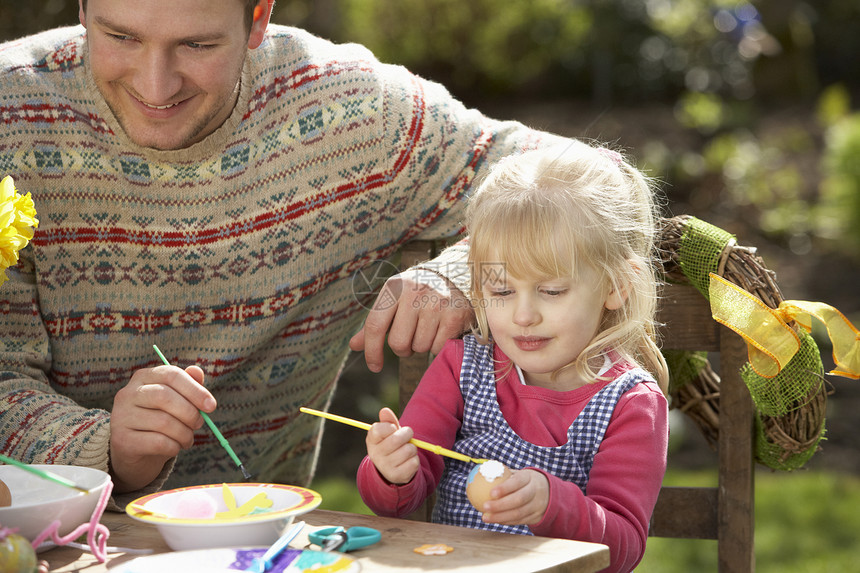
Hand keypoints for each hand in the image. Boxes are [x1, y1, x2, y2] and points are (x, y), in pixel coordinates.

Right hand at [109, 364, 215, 491]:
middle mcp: (127, 394)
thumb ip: (188, 385)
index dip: (195, 390)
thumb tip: (197, 371)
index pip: (170, 374)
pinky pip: (157, 442)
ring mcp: (121, 416)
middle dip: (190, 412)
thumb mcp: (176, 400)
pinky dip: (174, 446)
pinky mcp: (121, 440)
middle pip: (164, 396)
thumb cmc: (160, 420)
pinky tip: (176, 447)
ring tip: (188, 439)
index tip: (211, 406)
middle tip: (199, 424)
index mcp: (143, 377)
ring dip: (184, 433)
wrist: (135, 451)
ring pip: (163, 422)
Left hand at [349, 268, 473, 371]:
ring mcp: (436, 304)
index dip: (372, 350)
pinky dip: (439, 345)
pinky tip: (442, 329)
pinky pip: (438, 347)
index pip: (375, 325)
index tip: (374, 366)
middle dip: (403, 348)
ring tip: (429, 328)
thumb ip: (376, 322)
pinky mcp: (455, 316)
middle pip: (398, 343)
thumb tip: (354, 346)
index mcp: (395, 287)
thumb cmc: (418, 290)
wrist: (458, 274)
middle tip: (412, 337)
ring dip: (422, 345)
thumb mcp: (395, 298)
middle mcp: (414, 294)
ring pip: (420, 347)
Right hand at [365, 407, 418, 484]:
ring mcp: (385, 466)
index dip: (391, 426)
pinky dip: (415, 459)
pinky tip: (408, 460)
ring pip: (408, 450)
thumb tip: (385, 410)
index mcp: (371, 440)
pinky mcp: (396, 476)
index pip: (379, 429)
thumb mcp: (388, 431)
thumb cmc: (390, 443)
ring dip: (412, 447)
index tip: (393, 428)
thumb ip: (388, 421)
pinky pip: (414, 462)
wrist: (390, 467)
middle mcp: (375, 454)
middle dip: (407, 434)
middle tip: (407, 435)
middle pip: (396, 439)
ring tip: (406, 449)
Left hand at [481, 469, 549, 525]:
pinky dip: (505, 521)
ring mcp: (537, 506)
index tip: (491, 493)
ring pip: (519, 513)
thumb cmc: (523, 481)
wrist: (547, 492)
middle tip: (485, 506)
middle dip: (501, 505)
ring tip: (485, 517)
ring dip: (500, 516)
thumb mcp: (518, 474)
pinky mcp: (535, 517)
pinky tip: (494, 520)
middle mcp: (535, 491)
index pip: (518, 482)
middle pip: (519, 499)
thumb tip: (481, 471)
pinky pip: (519, 521)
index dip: (505, 488)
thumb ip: (502, 474)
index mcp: (529, 478)